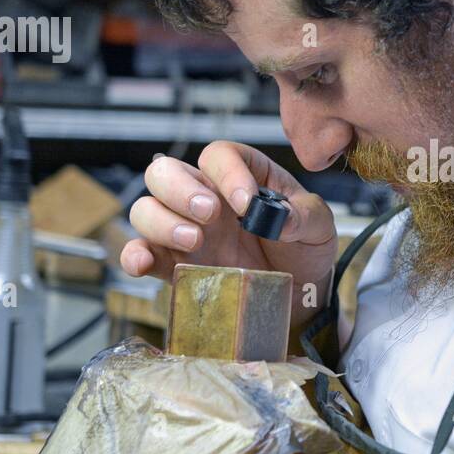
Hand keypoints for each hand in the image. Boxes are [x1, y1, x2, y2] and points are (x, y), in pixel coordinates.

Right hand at [120, 141, 337, 327]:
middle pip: (165, 172)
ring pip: (146, 208)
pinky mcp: (175, 265)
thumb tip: (279, 220)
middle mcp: (206, 198)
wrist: (300, 297)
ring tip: (195, 241)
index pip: (220, 155)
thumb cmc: (305, 251)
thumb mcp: (319, 227)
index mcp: (242, 177)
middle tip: (209, 213)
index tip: (245, 202)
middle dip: (180, 189)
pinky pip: (140, 253)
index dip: (227, 172)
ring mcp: (186, 230)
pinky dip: (134, 255)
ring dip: (162, 221)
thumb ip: (305, 216)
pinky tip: (144, 263)